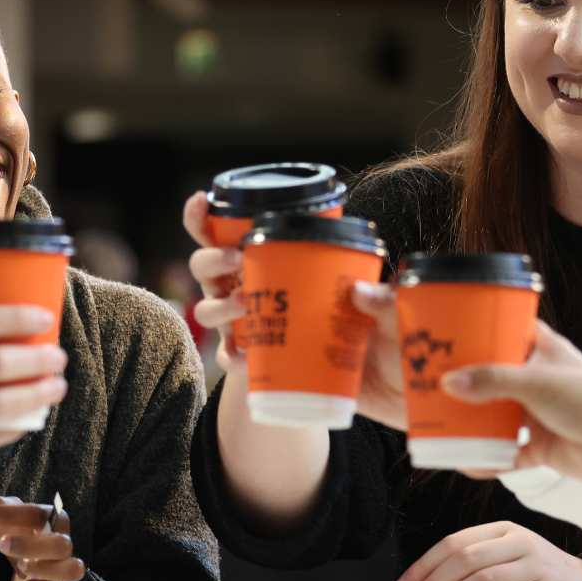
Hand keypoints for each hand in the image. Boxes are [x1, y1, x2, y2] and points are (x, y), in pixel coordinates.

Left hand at [0, 497, 86, 580]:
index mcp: (53, 522)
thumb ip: (4, 509)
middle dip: (30, 544)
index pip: (39, 514)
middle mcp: (62, 545)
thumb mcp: (10, 521)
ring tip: (18, 566)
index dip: (10, 514)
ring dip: (42, 568)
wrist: (24, 569)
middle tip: (2, 544)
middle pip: (61, 543)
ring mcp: (61, 570)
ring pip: (71, 570)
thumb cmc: (21, 539)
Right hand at [182, 191, 404, 426]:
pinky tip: (243, 355)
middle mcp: (245, 287)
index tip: (201, 200)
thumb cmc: (364, 329)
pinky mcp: (250, 360)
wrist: (357, 380)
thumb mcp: (377, 309)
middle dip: (212, 258)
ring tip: (242, 304)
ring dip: (218, 304)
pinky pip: (227, 357)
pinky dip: (230, 355)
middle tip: (237, 258)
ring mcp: (244, 324)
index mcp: (263, 261)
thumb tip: (361, 290)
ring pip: (207, 309)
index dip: (203, 216)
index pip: (223, 233)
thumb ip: (380, 299)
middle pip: (205, 267)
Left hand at [395, 521, 581, 580]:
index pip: (455, 542)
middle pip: (465, 559)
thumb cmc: (536, 571)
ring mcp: (534, 567)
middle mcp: (519, 543)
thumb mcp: (509, 552)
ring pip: (482, 579)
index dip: (425, 564)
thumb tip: (427, 580)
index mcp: (504, 529)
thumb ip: (476, 558)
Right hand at [439, 322, 581, 480]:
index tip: (447, 331)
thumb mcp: (534, 382)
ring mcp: (538, 413)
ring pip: (496, 416)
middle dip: (465, 382)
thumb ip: (491, 382)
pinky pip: (507, 453)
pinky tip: (466, 463)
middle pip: (493, 376)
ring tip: (439, 422)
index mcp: (542, 350)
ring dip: (473, 423)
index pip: (507, 329)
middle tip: (430, 381)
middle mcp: (538, 379)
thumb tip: (448, 383)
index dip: (480, 329)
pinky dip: (489, 459)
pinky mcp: (541, 445)